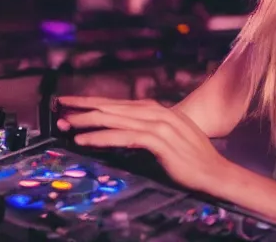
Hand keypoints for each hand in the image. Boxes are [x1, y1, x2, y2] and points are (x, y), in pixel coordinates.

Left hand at [57, 96, 232, 193]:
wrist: (216, 172)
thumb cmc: (191, 158)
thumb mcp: (168, 136)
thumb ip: (147, 128)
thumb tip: (124, 128)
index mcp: (156, 109)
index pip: (117, 103)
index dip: (92, 102)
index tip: (71, 103)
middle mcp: (155, 112)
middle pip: (111, 107)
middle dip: (82, 107)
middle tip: (59, 108)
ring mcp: (157, 125)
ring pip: (113, 119)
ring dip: (86, 121)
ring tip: (65, 124)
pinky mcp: (158, 141)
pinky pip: (123, 137)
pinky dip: (101, 138)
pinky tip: (84, 140)